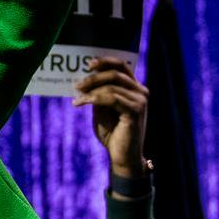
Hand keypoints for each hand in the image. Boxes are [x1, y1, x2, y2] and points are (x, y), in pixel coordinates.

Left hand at [74, 56, 147, 177]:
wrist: (123, 157)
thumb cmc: (112, 135)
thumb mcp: (102, 110)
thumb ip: (98, 95)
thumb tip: (85, 80)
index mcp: (134, 89)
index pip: (122, 66)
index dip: (105, 62)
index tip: (88, 63)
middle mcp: (141, 92)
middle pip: (116, 73)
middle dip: (94, 77)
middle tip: (77, 85)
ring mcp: (140, 101)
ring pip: (112, 86)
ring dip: (91, 90)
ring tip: (77, 97)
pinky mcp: (136, 111)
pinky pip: (112, 98)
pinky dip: (94, 98)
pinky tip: (82, 103)